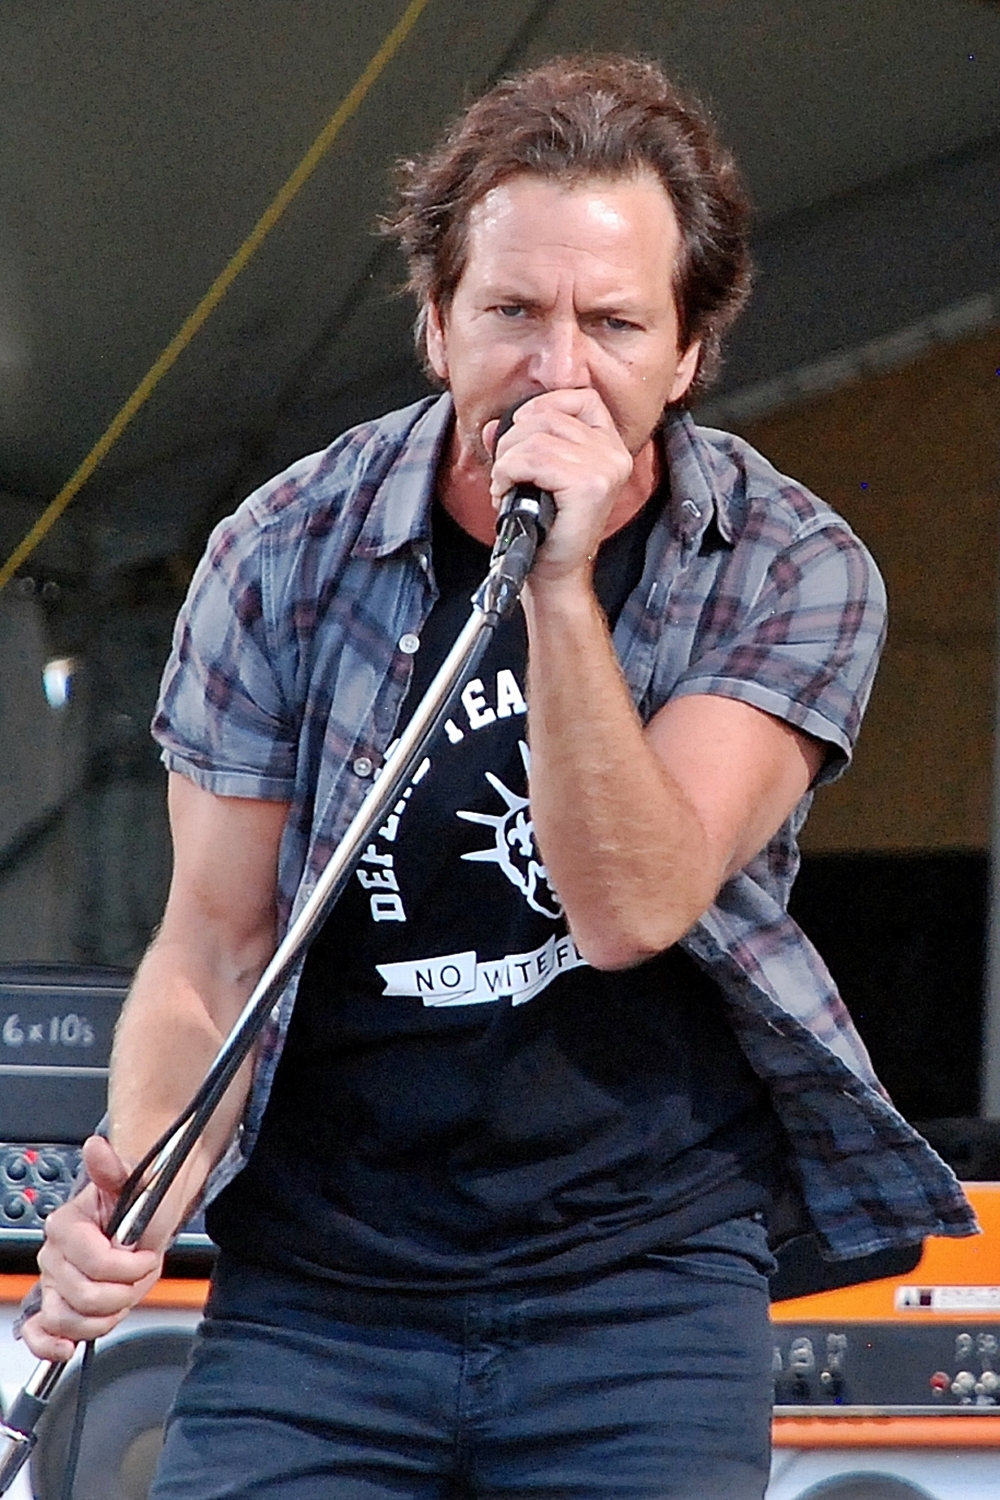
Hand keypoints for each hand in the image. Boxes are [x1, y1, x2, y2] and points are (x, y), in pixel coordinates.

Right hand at [20, 1135, 163, 1361]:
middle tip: (136, 1277)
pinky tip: (69, 1346)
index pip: (94, 1261)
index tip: (146, 1257)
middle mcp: (53, 1255)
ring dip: (104, 1317)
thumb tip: (97, 1149)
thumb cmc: (141, 1204)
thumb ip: (113, 1171)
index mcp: (67, 1224)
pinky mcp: (54, 1307)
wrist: (146, 1223)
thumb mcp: (138, 1183)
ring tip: (121, 1297)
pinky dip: (51, 1345)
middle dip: (122, 1291)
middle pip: (84, 1295)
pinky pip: (39, 1333)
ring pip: (66, 1319)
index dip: (127, 1266)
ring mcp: (52, 1283)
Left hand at [483, 390, 633, 583]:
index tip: (523, 435)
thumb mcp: (538, 474)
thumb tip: (493, 426)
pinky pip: (533, 459)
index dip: (543, 407)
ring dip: (506, 461)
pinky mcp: (589, 485)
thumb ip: (521, 443)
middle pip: (548, 415)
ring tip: (505, 485)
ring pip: (535, 438)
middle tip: (506, 472)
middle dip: (512, 441)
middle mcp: (614, 453)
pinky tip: (506, 492)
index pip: (581, 397)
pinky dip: (508, 472)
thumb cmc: (547, 525)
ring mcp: (605, 468)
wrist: (554, 569)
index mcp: (610, 445)